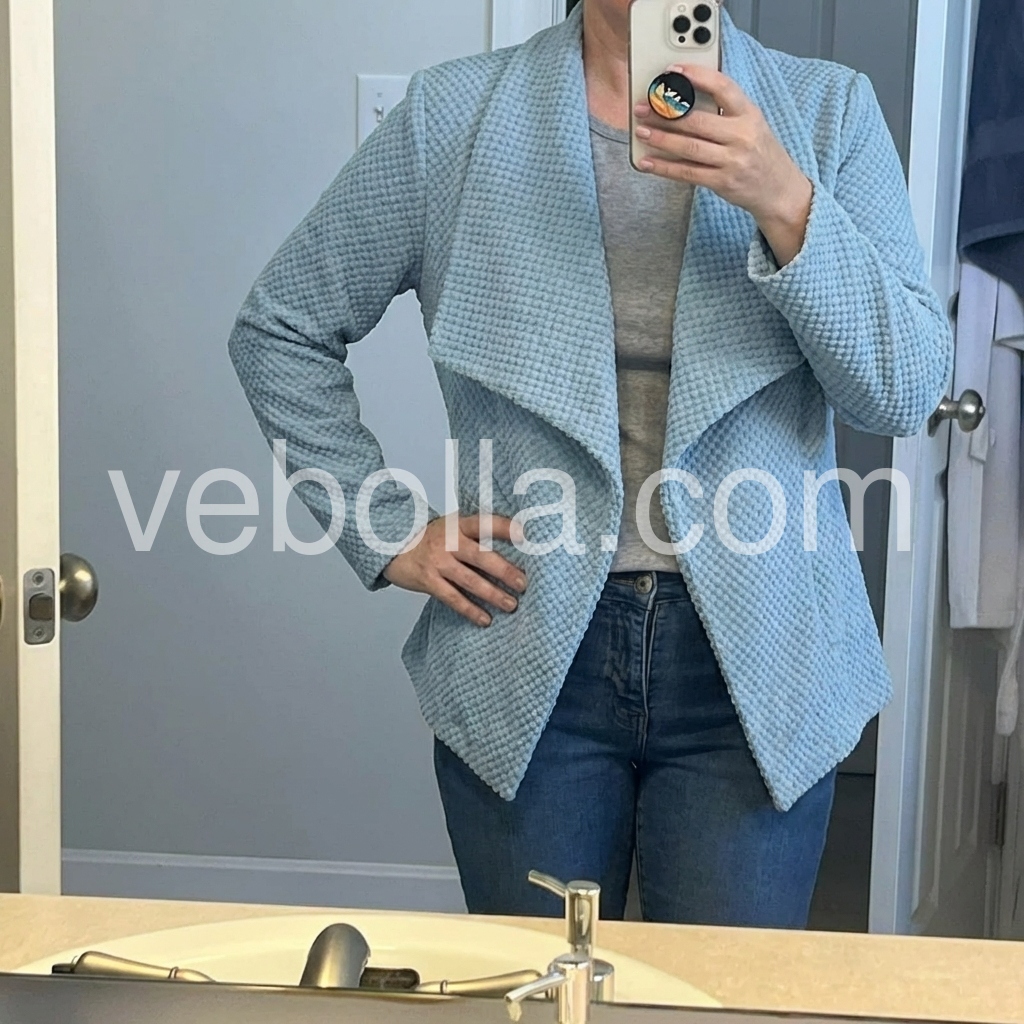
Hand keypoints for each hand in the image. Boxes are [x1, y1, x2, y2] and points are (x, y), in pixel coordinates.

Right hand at [382, 514, 527, 627]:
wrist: (392, 544)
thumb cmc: (431, 538)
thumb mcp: (452, 527)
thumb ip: (475, 534)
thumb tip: (514, 548)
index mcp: (458, 524)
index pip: (485, 523)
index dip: (505, 527)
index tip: (525, 534)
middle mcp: (449, 541)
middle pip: (481, 556)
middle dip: (504, 571)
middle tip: (523, 584)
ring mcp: (437, 561)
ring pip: (469, 580)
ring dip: (492, 594)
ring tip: (511, 605)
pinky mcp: (428, 580)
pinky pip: (452, 597)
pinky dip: (470, 610)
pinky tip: (485, 619)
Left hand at [634, 63, 813, 265]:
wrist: (778, 189)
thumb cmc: (759, 152)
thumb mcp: (751, 123)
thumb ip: (725, 110)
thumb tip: (683, 99)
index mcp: (749, 114)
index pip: (722, 87)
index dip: (696, 77)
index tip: (672, 71)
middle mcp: (742, 136)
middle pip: (697, 121)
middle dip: (666, 114)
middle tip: (643, 108)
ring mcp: (732, 161)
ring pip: (689, 148)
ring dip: (661, 139)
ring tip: (641, 132)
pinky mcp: (722, 182)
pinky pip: (687, 173)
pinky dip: (664, 168)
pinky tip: (647, 162)